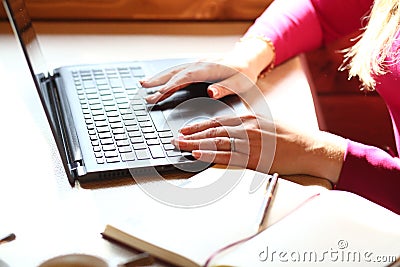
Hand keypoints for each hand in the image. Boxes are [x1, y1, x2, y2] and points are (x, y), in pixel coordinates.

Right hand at [141, 38, 273, 102]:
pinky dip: (167, 76)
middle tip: (143, 89)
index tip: (158, 94)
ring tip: (144, 84)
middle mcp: (200, 65)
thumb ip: (225, 89)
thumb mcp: (240, 84)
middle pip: (175, 72)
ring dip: (159, 77)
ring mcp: (197, 65)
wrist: (247, 59)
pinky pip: (178, 71)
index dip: (171, 86)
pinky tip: (159, 82)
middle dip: (158, 81)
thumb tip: (211, 93)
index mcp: (209, 69)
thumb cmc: (244, 74)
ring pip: (174, 70)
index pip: (185, 77)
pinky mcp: (197, 67)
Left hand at [171, 114, 345, 182]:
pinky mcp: (254, 159)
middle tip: (175, 138)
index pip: (217, 121)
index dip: (198, 126)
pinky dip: (211, 156)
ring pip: (217, 143)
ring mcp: (250, 144)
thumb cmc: (290, 135)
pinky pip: (228, 157)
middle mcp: (246, 129)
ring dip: (196, 145)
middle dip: (191, 135)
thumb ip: (248, 120)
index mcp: (248, 118)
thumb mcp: (266, 121)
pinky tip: (198, 156)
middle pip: (212, 131)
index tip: (184, 129)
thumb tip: (232, 123)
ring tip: (180, 146)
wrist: (309, 147)